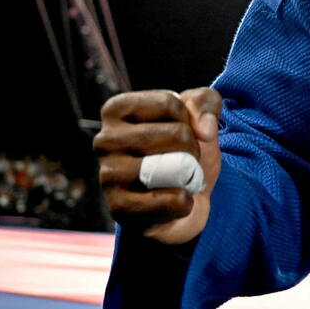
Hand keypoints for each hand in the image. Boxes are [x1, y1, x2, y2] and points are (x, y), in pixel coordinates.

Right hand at [94, 88, 222, 243]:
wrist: (179, 199)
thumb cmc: (183, 148)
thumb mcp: (199, 114)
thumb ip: (205, 101)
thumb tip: (205, 131)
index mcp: (116, 110)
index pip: (169, 104)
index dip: (189, 119)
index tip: (180, 130)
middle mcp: (104, 140)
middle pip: (177, 134)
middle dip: (193, 147)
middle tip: (184, 158)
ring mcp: (108, 175)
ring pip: (175, 166)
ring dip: (190, 174)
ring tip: (179, 177)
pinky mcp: (119, 208)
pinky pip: (173, 200)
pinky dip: (185, 201)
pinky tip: (174, 199)